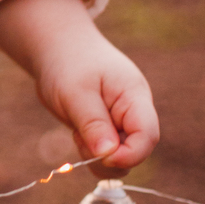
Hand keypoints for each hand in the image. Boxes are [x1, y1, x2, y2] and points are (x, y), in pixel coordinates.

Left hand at [0, 0, 159, 176]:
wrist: (57, 45)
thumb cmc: (67, 62)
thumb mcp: (75, 92)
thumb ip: (93, 124)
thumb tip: (108, 156)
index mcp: (134, 96)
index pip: (147, 136)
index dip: (129, 155)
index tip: (101, 157)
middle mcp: (134, 111)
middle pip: (136, 151)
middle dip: (108, 157)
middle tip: (79, 137)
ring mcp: (121, 121)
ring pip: (120, 157)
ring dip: (96, 155)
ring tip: (77, 130)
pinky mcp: (108, 128)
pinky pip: (106, 152)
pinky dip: (91, 150)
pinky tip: (78, 131)